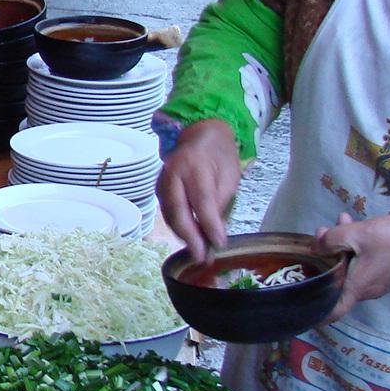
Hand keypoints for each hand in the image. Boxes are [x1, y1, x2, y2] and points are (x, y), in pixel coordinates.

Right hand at [156, 119, 241, 262]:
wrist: (200, 133)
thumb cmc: (219, 154)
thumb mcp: (230, 176)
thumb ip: (220, 202)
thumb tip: (214, 232)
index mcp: (195, 165)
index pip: (202, 202)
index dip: (209, 226)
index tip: (219, 244)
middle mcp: (173, 172)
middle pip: (178, 211)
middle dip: (190, 237)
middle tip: (201, 256)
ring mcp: (162, 179)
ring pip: (169, 214)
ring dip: (182, 234)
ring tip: (197, 251)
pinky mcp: (158, 187)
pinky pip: (166, 211)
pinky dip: (176, 226)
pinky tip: (188, 236)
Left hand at [317, 210, 389, 319]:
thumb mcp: (357, 234)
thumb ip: (331, 241)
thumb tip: (315, 248)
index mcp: (358, 288)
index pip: (333, 312)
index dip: (315, 313)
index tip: (301, 306)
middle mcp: (368, 290)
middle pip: (338, 280)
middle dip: (325, 257)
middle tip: (322, 234)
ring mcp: (380, 282)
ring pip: (351, 267)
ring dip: (341, 246)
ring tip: (341, 221)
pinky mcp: (388, 271)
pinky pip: (364, 263)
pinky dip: (356, 247)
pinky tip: (355, 224)